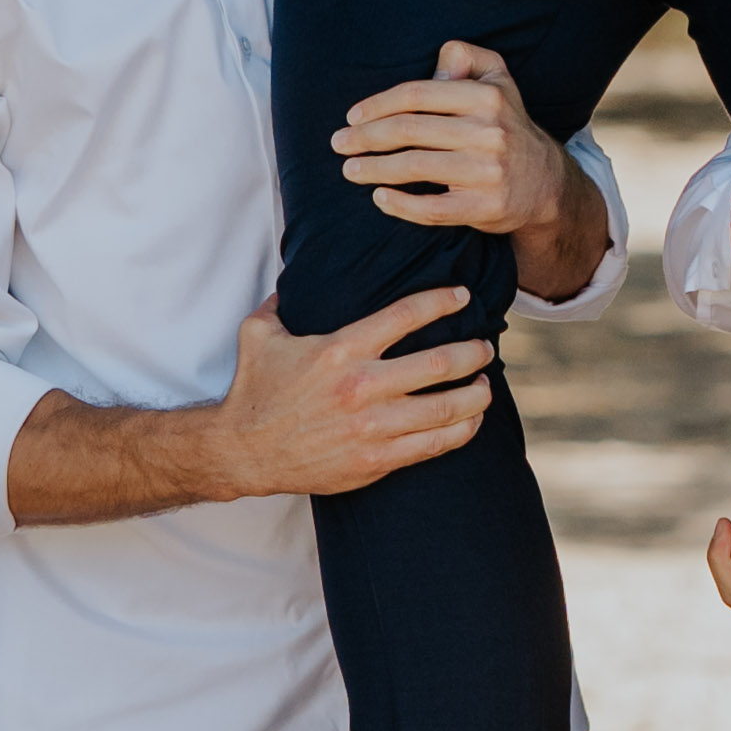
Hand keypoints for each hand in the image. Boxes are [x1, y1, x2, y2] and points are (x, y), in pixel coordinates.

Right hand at [210, 285, 495, 500]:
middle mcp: (362, 387)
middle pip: (440, 362)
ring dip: (476, 394)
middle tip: (486, 346)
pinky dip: (461, 431)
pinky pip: (433, 445)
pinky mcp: (376, 460)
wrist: (244, 452)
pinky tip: (472, 421)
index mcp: (340, 350)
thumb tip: (294, 270)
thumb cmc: (255, 391)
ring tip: (486, 384)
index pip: (406, 316)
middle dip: (474, 352)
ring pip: (446, 408)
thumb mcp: (259, 334)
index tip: (463, 297)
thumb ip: (281, 300)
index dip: (442, 301)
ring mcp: (372, 427)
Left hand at [337, 39, 600, 295]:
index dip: (377, 105)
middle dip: (365, 138)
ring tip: (350, 170)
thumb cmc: (506, 125)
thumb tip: (436, 62)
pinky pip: (432, 209)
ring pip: (415, 167)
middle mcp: (490, 132)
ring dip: (373, 169)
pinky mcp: (485, 207)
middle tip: (339, 144)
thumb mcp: (498, 80)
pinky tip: (379, 198)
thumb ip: (467, 57)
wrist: (546, 184)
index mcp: (487, 97)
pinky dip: (400, 204)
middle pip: (409, 131)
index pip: (417, 96)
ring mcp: (488, 172)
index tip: (352, 117)